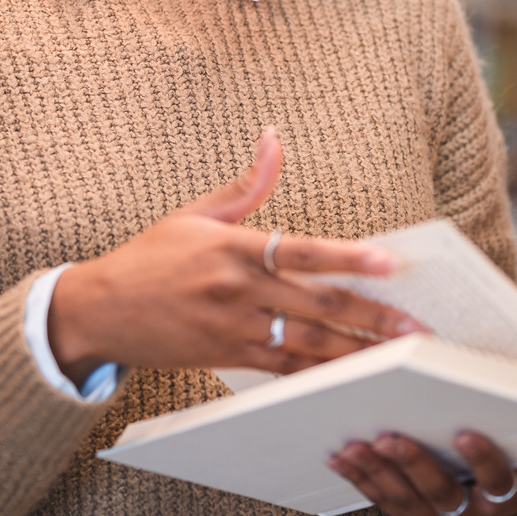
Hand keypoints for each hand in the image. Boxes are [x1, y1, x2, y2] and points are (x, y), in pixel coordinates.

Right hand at [47, 128, 422, 381]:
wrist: (100, 312)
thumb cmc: (148, 259)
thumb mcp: (194, 214)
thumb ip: (246, 185)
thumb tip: (274, 139)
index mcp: (232, 249)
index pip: (301, 252)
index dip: (348, 257)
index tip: (391, 262)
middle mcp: (237, 291)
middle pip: (316, 305)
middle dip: (372, 317)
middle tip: (416, 327)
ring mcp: (234, 329)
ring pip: (308, 343)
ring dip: (357, 351)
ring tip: (399, 356)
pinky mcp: (229, 357)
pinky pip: (284, 368)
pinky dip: (320, 373)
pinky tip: (353, 376)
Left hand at [327, 431, 516, 515]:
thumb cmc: (506, 467)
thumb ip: (509, 432)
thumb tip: (502, 391)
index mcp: (505, 498)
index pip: (498, 481)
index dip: (483, 460)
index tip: (464, 435)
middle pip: (442, 493)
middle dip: (413, 464)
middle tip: (388, 438)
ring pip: (405, 500)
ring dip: (376, 471)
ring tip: (353, 447)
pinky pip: (383, 502)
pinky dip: (360, 478)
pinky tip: (339, 458)